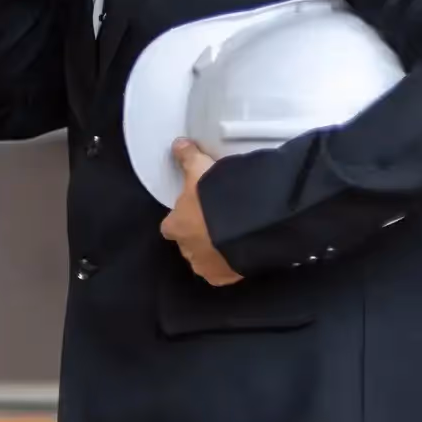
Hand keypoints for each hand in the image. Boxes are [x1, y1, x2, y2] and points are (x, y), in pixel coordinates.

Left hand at [162, 140, 243, 285]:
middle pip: (188, 242)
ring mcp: (205, 266)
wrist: (250, 224)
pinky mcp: (225, 277)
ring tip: (233, 236)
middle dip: (200, 235)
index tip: (196, 211)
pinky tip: (240, 251)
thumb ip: (188, 158)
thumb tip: (178, 143)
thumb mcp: (201, 170)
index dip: (182, 218)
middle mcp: (186, 250)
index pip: (171, 225)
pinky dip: (230, 264)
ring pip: (205, 258)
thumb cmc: (217, 196)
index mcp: (175, 226)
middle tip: (219, 221)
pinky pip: (224, 273)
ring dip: (214, 250)